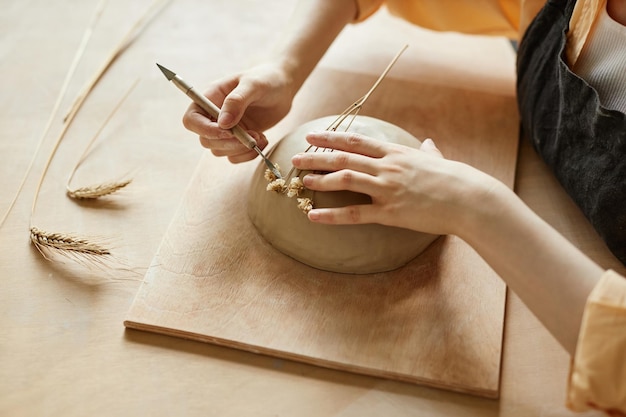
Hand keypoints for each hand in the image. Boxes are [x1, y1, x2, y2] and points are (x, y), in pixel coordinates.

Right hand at [182, 63, 294, 162]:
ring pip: (219, 151)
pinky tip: (262, 141)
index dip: (205, 130)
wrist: (283, 87)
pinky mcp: (238, 139)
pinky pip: (235, 157)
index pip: (192, 120)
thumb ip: (236, 101)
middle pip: (206, 140)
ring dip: (241, 150)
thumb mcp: (253, 84)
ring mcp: (226, 130)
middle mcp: (214, 116)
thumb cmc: (265, 79)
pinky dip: (248, 154)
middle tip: (252, 135)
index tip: (228, 131)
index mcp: (210, 98)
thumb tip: (223, 123)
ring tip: (260, 137)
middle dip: (229, 142)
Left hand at [290, 131, 499, 236]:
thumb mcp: (438, 159)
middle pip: (343, 157)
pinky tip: (314, 216)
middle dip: (316, 157)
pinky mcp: (389, 212)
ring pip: (345, 180)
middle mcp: (386, 167)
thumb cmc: (455, 179)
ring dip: (320, 180)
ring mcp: (386, 188)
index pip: (356, 141)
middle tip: (296, 157)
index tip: (312, 136)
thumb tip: (428, 144)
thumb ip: (428, 152)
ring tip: (302, 182)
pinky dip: (331, 215)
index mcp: (395, 153)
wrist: (468, 198)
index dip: (331, 137)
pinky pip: (354, 214)